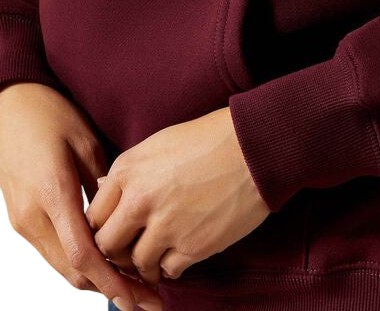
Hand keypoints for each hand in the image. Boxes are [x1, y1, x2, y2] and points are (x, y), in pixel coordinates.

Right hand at [0, 82, 161, 310]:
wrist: (10, 108)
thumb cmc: (50, 116)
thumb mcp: (85, 142)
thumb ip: (103, 183)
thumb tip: (125, 212)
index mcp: (52, 194)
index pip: (82, 253)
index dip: (111, 281)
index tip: (137, 297)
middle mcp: (34, 217)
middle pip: (72, 271)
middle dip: (111, 289)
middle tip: (148, 298)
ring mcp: (25, 221)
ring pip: (62, 266)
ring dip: (97, 280)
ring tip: (137, 285)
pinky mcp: (24, 220)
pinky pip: (55, 252)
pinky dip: (83, 264)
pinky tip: (111, 262)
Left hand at [86, 106, 269, 284]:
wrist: (257, 146)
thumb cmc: (215, 137)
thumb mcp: (162, 142)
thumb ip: (131, 172)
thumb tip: (105, 190)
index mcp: (129, 170)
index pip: (94, 216)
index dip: (106, 225)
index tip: (118, 228)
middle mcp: (140, 200)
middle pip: (108, 245)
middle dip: (120, 249)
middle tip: (135, 246)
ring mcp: (166, 226)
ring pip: (137, 263)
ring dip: (147, 261)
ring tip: (162, 250)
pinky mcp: (193, 246)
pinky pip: (168, 271)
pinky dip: (173, 266)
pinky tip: (183, 250)